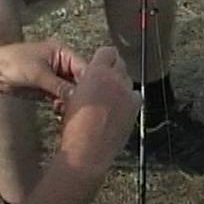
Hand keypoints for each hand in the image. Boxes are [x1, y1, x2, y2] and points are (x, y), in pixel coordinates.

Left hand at [0, 41, 86, 108]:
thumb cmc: (13, 63)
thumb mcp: (40, 75)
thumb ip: (61, 87)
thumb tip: (78, 98)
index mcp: (62, 52)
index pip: (83, 67)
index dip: (89, 82)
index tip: (94, 97)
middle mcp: (61, 63)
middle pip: (79, 80)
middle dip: (79, 93)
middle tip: (82, 107)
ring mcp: (54, 76)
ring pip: (70, 91)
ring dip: (70, 101)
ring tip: (69, 110)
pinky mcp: (47, 88)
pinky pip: (60, 97)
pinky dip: (61, 104)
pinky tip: (59, 110)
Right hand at [58, 47, 140, 174]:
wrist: (87, 151)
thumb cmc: (74, 127)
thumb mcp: (69, 99)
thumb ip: (82, 85)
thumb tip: (84, 84)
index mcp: (97, 73)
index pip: (108, 51)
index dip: (104, 57)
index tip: (100, 63)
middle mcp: (115, 79)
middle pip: (120, 63)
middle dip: (112, 69)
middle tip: (103, 80)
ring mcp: (128, 94)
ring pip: (128, 80)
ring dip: (120, 84)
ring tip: (109, 96)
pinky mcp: (135, 108)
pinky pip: (135, 96)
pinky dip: (128, 98)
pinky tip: (118, 107)